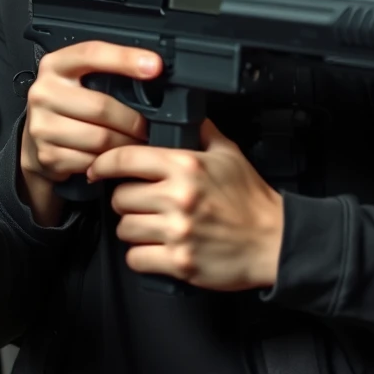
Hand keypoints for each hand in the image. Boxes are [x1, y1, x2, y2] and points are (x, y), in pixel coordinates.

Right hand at [19, 41, 161, 224]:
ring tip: (131, 142)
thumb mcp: (77, 79)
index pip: (91, 54)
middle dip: (132, 120)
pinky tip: (110, 157)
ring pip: (100, 138)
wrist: (33, 140)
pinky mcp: (47, 154)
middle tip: (146, 127)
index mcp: (55, 66)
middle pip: (102, 106)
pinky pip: (91, 161)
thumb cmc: (66, 105)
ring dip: (124, 144)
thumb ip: (105, 72)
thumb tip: (150, 69)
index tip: (153, 65)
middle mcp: (44, 92)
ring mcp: (42, 125)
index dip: (124, 58)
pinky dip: (107, 162)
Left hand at [88, 119, 282, 290]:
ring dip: (132, 227)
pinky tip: (153, 248)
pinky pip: (136, 257)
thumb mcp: (227, 153)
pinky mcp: (181, 262)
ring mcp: (178, 231)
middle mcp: (178, 197)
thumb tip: (183, 111)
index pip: (124, 158)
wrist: (275, 242)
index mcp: (184, 166)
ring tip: (148, 224)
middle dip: (125, 199)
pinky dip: (140, 255)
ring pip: (125, 227)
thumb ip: (200, 130)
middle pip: (120, 196)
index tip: (98, 168)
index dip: (104, 163)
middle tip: (139, 201)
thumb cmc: (250, 199)